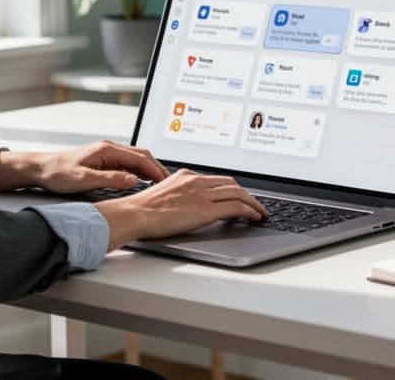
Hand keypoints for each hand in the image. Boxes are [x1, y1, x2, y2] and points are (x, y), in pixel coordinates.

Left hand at [0, 140, 169, 193]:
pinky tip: (142, 181)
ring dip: (149, 170)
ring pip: (136, 159)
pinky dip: (139, 171)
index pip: (140, 158)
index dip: (155, 170)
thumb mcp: (84, 179)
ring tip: (160, 184)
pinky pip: (128, 163)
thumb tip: (133, 180)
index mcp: (107, 150)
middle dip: (157, 168)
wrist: (41, 168)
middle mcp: (109, 148)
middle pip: (141, 155)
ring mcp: (107, 153)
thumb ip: (110, 179)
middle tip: (169, 183)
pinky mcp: (103, 160)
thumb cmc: (58, 172)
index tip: (166, 181)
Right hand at [94, 170, 267, 250]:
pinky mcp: (206, 209)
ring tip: (260, 212)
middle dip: (246, 193)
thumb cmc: (141, 210)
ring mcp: (202, 193)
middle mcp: (196, 180)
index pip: (215, 179)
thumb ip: (177, 196)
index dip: (230, 188)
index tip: (237, 195)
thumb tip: (184, 207)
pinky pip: (237, 206)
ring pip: (238, 193)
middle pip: (231, 183)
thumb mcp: (162, 195)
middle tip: (254, 203)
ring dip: (253, 203)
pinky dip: (250, 211)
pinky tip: (255, 217)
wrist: (135, 214)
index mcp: (185, 176)